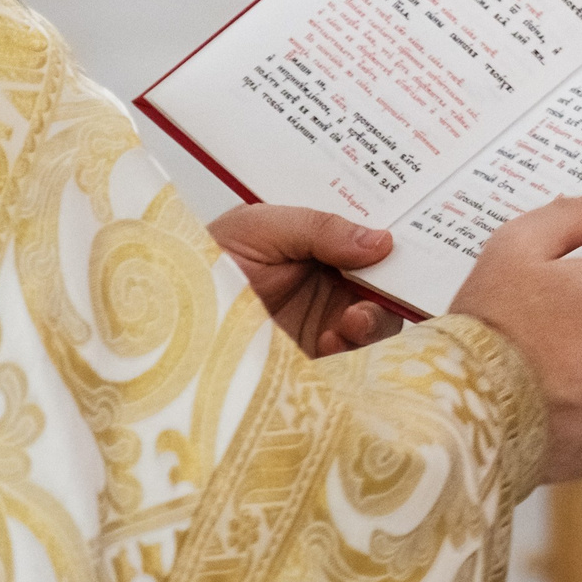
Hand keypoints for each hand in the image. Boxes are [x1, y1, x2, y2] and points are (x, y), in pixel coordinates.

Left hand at [210, 204, 403, 357]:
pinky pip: (358, 353)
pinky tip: (330, 341)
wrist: (167, 324)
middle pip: (384, 277)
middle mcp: (328, 276)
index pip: (367, 233)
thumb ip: (319, 228)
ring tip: (352, 320)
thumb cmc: (202, 262)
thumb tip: (383, 241)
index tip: (414, 235)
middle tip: (386, 286)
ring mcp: (325, 316)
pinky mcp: (318, 353)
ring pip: (380, 315)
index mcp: (317, 239)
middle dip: (394, 281)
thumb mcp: (258, 228)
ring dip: (376, 317)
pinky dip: (355, 347)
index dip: (393, 233)